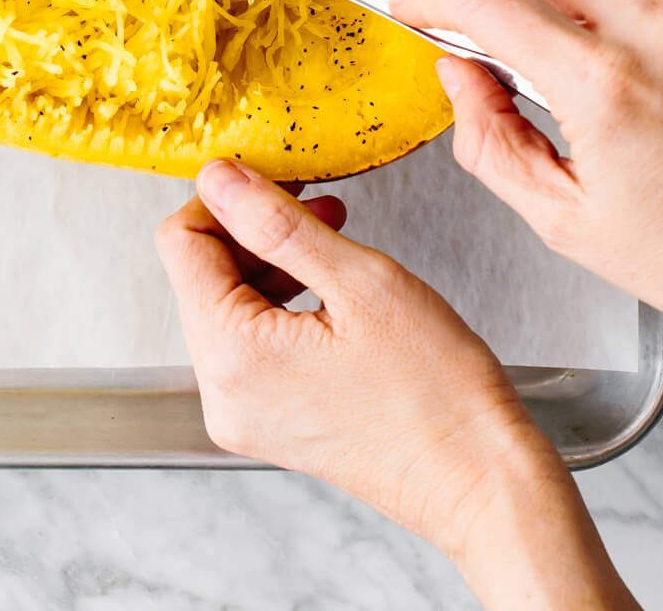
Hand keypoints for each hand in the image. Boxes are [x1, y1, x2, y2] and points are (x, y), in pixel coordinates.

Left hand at [157, 163, 636, 608]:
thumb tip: (218, 178)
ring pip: (226, 304)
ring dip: (271, 260)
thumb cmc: (438, 394)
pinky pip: (252, 342)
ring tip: (332, 238)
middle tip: (315, 202)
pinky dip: (283, 301)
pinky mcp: (270, 423)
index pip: (180, 242)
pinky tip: (331, 285)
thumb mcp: (360, 281)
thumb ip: (277, 222)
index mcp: (233, 355)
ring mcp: (244, 414)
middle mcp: (223, 393)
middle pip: (200, 274)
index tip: (274, 178)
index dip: (224, 198)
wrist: (482, 484)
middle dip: (253, 228)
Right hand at [391, 0, 662, 326]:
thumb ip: (494, 144)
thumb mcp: (571, 223)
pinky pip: (658, 2)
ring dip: (581, 18)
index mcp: (606, 86)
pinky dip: (634, 34)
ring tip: (603, 97)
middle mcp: (661, 33)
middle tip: (511, 47)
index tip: (417, 8)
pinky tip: (652, 97)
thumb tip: (460, 80)